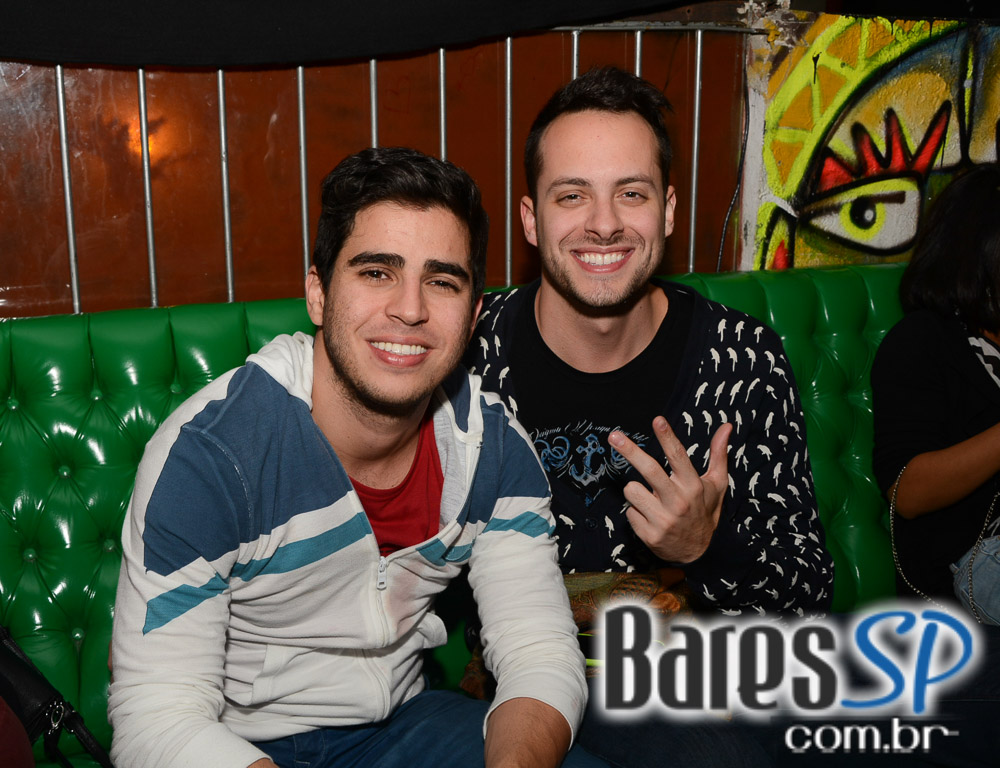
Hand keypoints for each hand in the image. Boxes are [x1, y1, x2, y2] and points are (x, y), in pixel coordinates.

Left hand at [609, 416, 731, 562]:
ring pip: (632, 490)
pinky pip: (629, 511)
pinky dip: (636, 511)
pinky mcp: (649, 535)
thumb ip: (719, 454)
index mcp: (693, 486)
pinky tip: (649, 516)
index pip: (679, 457)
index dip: (667, 437)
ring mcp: (663, 520)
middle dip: (629, 451)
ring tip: (650, 497)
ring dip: (636, 490)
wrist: (698, 553)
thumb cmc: (704, 511)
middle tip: (613, 436)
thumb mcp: (717, 485)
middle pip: (649, 470)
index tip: (657, 420)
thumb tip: (726, 426)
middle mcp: (678, 502)